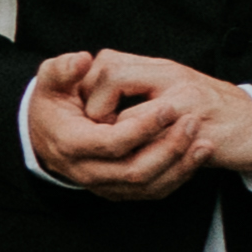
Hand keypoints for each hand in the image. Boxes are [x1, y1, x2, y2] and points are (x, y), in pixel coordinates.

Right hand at [34, 47, 251, 193]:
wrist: (48, 135)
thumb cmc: (53, 103)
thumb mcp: (50, 82)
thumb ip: (62, 69)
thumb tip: (82, 60)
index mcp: (71, 144)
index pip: (111, 143)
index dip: (141, 127)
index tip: (169, 107)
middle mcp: (87, 171)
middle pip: (134, 169)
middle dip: (168, 147)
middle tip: (194, 121)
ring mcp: (104, 185)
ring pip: (148, 185)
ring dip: (179, 165)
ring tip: (204, 141)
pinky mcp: (120, 191)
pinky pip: (154, 191)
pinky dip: (179, 175)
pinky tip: (198, 153)